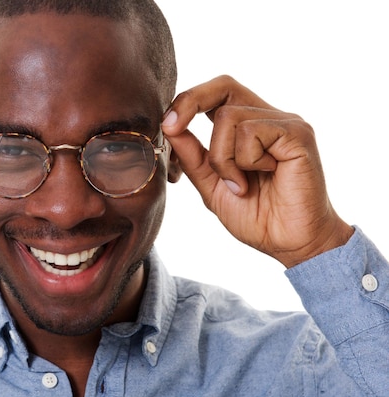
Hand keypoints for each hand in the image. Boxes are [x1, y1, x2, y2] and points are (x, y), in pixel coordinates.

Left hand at [162, 75, 352, 267]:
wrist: (290, 244)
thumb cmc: (257, 216)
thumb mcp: (211, 185)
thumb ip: (193, 157)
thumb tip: (169, 127)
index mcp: (248, 127)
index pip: (216, 93)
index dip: (187, 101)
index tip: (166, 126)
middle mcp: (268, 118)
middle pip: (224, 85)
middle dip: (191, 101)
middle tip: (172, 127)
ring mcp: (285, 123)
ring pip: (229, 117)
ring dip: (222, 158)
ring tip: (240, 184)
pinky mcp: (298, 134)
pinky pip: (251, 132)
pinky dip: (245, 161)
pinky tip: (264, 176)